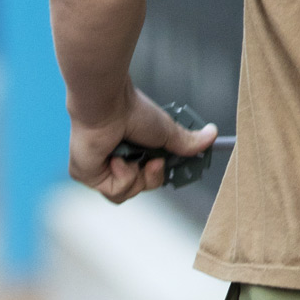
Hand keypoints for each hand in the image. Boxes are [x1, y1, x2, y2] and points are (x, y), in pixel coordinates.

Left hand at [68, 85, 216, 204]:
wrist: (108, 104)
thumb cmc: (131, 110)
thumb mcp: (166, 130)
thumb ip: (187, 141)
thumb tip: (212, 135)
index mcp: (129, 150)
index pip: (147, 175)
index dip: (159, 175)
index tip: (169, 166)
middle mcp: (112, 161)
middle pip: (138, 188)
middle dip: (151, 177)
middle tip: (154, 161)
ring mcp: (98, 169)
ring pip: (125, 194)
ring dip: (134, 177)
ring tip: (129, 156)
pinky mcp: (86, 174)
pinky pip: (112, 191)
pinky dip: (120, 175)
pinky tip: (115, 158)